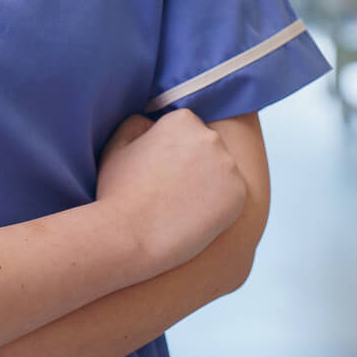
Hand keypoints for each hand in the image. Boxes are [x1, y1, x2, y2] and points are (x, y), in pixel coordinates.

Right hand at [95, 108, 246, 273]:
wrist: (130, 236)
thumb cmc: (118, 192)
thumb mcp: (117, 144)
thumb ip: (137, 123)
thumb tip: (151, 121)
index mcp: (182, 120)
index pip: (187, 129)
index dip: (173, 151)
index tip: (161, 171)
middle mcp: (210, 137)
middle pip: (207, 148)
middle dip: (194, 164)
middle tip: (171, 190)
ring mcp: (228, 165)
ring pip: (221, 172)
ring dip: (207, 184)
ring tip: (181, 206)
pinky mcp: (239, 193)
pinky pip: (232, 196)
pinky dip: (219, 206)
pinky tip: (194, 218)